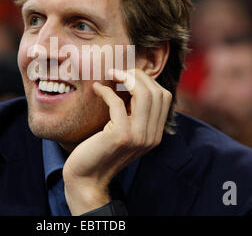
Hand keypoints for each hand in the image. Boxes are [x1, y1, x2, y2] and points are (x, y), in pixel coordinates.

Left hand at [63, 68, 171, 214]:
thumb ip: (133, 114)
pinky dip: (107, 91)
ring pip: (144, 94)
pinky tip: (97, 89)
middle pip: (156, 92)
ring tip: (112, 74)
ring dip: (126, 78)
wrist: (86, 179)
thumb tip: (132, 83)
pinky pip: (118, 103)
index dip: (147, 80)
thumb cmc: (100, 151)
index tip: (128, 75)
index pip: (164, 96)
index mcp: (155, 134)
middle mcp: (151, 136)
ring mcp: (138, 137)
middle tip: (119, 72)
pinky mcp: (121, 136)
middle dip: (138, 75)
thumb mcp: (123, 131)